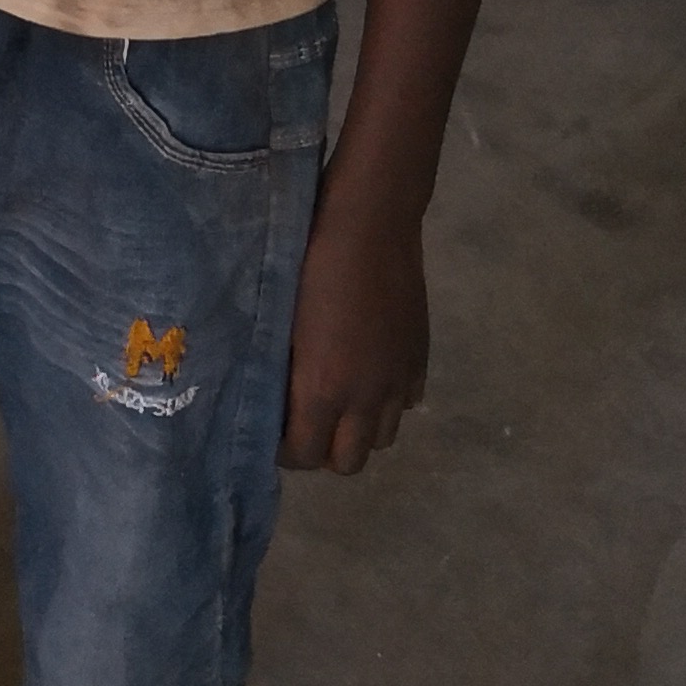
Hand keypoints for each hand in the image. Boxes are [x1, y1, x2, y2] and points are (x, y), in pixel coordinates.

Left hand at [281, 192, 427, 471]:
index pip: (304, 456)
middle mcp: (366, 397)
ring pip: (383, 439)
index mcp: (323, 389)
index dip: (284, 452)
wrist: (370, 223)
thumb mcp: (279, 317)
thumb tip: (266, 394)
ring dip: (358, 430)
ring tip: (337, 400)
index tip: (270, 431)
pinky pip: (406, 404)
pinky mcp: (419, 359)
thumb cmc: (309, 261)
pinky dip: (388, 401)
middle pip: (349, 463)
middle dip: (322, 450)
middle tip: (302, 420)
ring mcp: (398, 380)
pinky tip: (369, 373)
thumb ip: (277, 367)